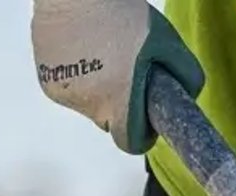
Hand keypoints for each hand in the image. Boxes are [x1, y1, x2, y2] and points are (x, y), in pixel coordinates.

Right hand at [31, 0, 203, 154]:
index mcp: (117, 102)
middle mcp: (88, 105)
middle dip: (120, 105)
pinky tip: (83, 48)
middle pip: (110, 123)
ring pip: (89, 105)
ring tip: (102, 51)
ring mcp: (64, 94)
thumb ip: (186, 75)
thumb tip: (190, 98)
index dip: (142, 131)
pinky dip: (78, 74)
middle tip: (126, 70)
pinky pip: (70, 88)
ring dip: (98, 88)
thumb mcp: (166, 40)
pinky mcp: (45, 80)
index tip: (146, 113)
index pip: (131, 142)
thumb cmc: (121, 12)